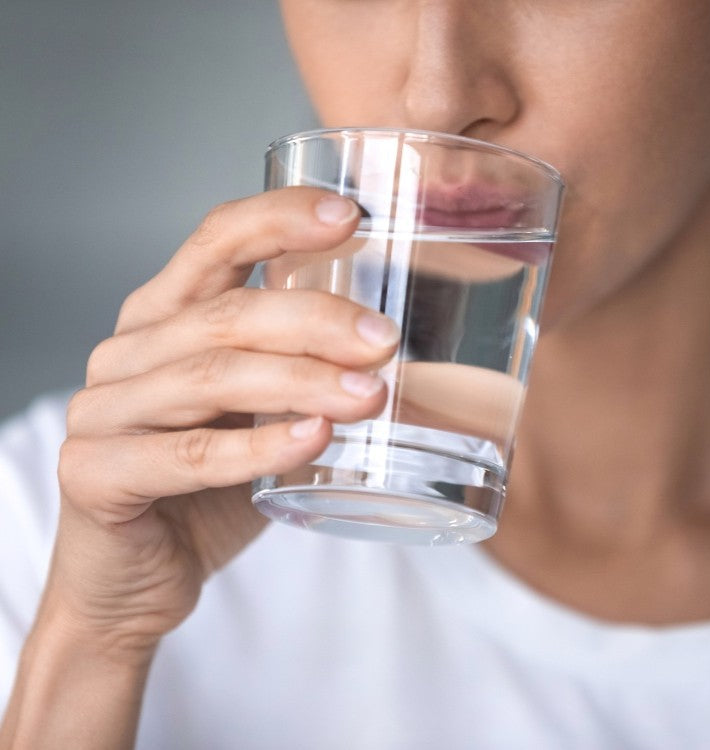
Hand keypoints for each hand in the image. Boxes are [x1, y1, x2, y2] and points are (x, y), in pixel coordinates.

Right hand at [50, 187, 398, 656]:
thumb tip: (390, 350)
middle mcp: (127, 352)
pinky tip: (314, 439)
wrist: (134, 578)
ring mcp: (102, 411)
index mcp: (164, 318)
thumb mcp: (254, 415)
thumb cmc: (205, 490)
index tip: (350, 216)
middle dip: (315, 321)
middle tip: (382, 342)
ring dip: (301, 381)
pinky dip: (259, 446)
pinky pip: (191, 456)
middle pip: (225, 313)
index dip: (280, 219)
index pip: (216, 241)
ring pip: (212, 377)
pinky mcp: (95, 474)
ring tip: (369, 396)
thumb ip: (294, 373)